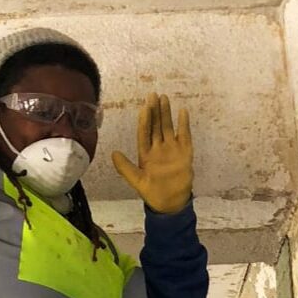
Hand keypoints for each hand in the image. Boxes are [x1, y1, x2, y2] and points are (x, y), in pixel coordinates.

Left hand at [112, 92, 193, 214]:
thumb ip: (125, 168)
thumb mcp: (136, 181)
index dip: (144, 120)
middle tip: (153, 95)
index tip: (144, 107)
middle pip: (156, 126)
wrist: (170, 203)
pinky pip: (185, 135)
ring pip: (168, 127)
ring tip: (164, 98)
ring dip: (166, 113)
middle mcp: (158, 148)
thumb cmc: (152, 192)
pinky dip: (184, 124)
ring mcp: (172, 149)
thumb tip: (113, 153)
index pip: (144, 133)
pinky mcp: (184, 152)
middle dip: (155, 111)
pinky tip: (183, 111)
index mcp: (145, 154)